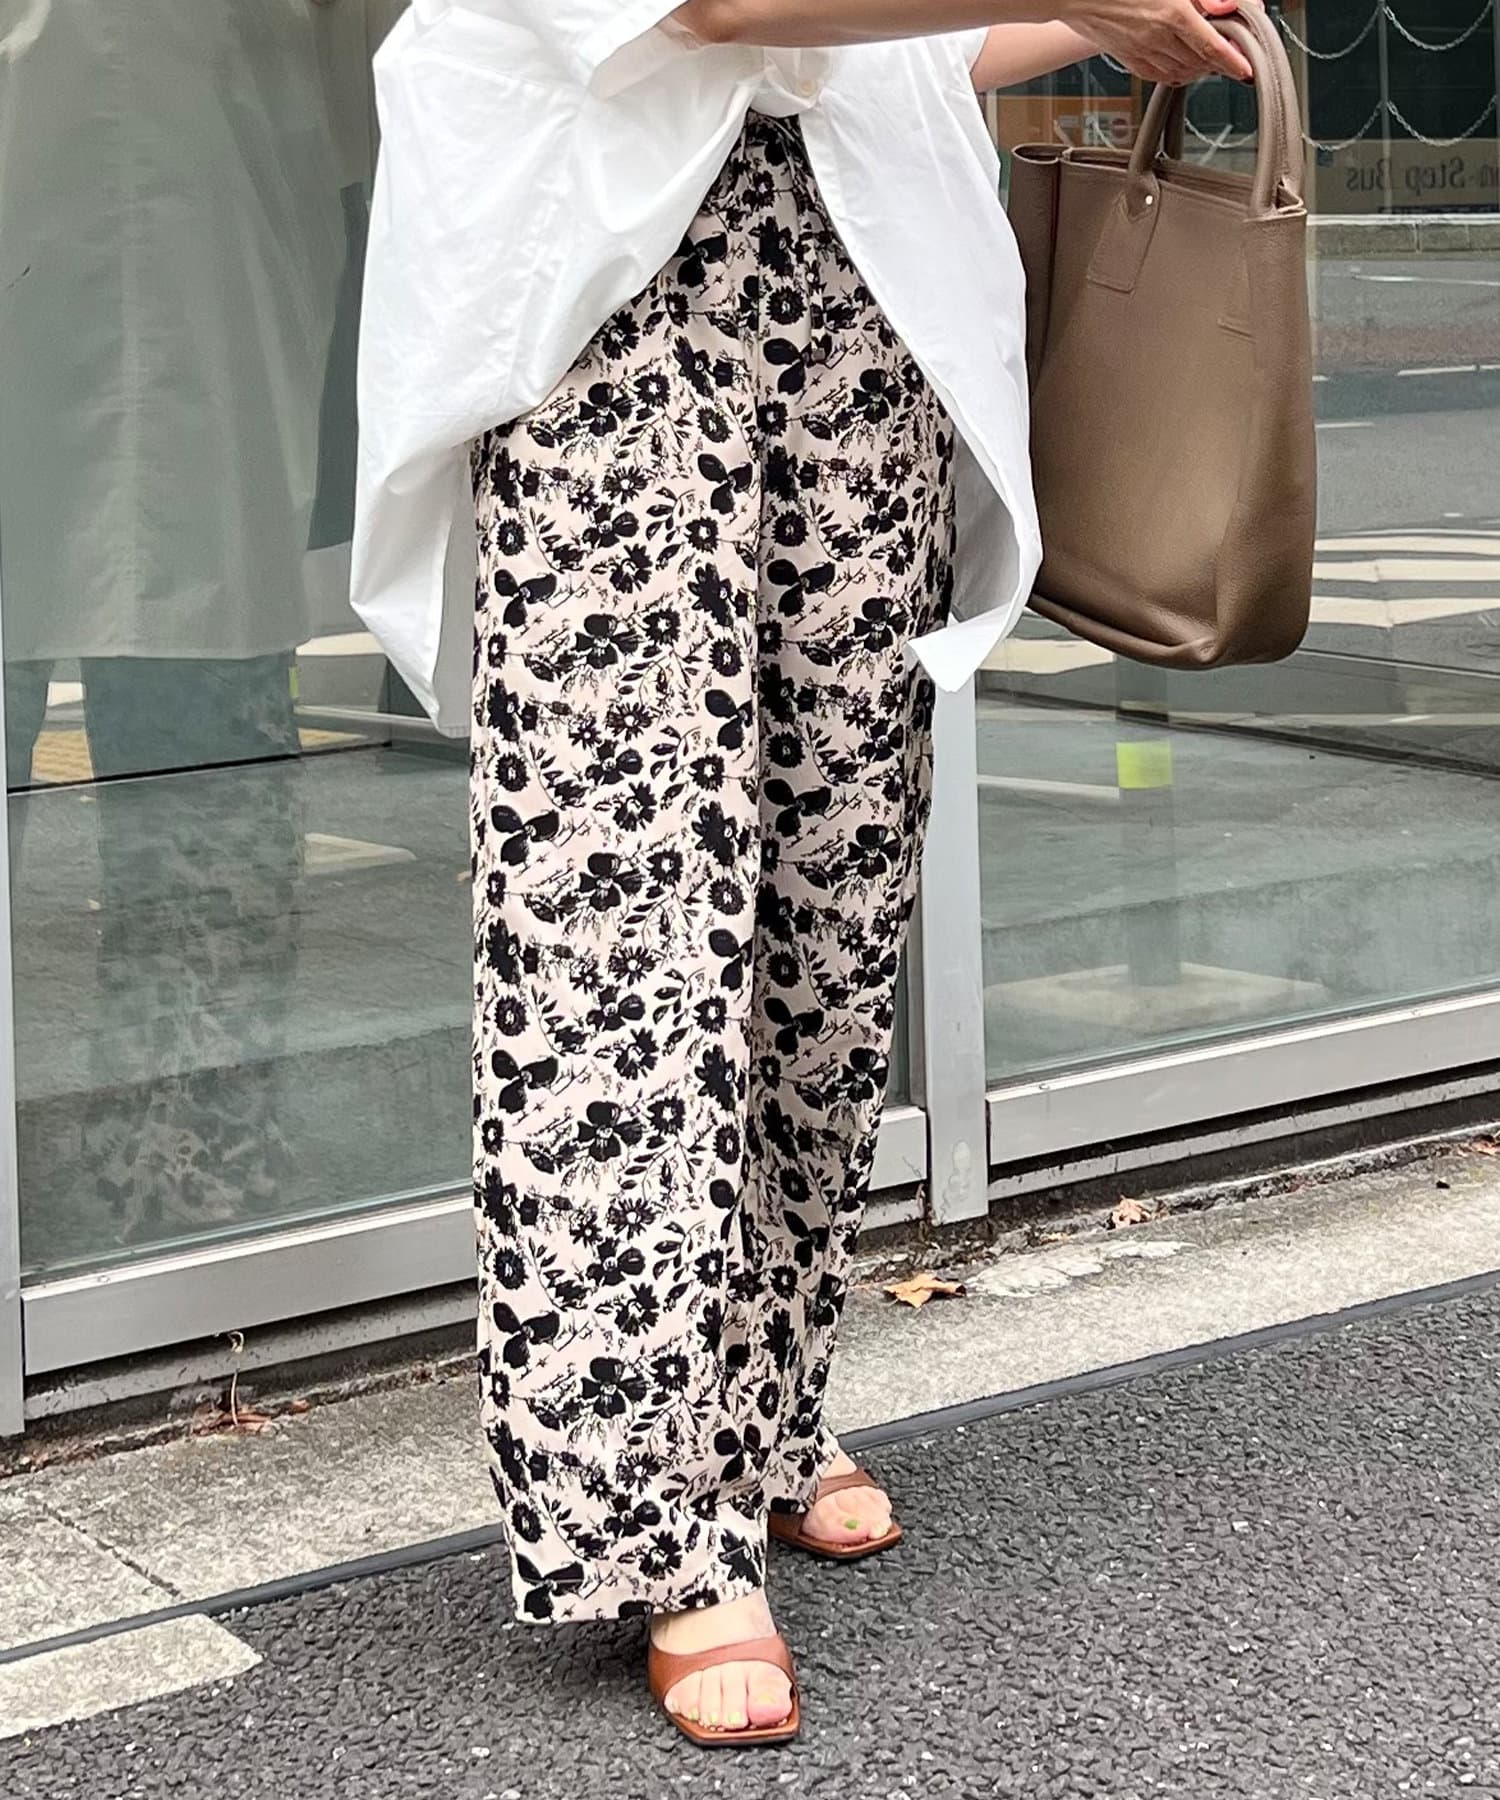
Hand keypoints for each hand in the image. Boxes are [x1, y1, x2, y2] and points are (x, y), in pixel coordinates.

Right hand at [1059, 0, 1253, 85]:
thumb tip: (1225, 5)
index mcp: (1172, 14)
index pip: (1212, 46)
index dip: (1232, 61)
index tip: (1245, 70)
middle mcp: (1157, 37)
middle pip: (1199, 62)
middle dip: (1218, 62)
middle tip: (1231, 55)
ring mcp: (1141, 50)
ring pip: (1180, 71)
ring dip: (1198, 69)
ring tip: (1208, 61)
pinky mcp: (1127, 57)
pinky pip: (1156, 75)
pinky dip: (1173, 75)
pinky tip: (1181, 69)